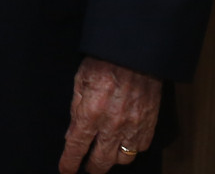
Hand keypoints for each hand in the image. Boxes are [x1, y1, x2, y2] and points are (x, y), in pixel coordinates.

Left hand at [59, 56, 161, 172]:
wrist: (135, 52)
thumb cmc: (104, 61)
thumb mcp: (80, 81)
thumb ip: (76, 109)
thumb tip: (71, 134)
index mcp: (91, 113)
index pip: (76, 147)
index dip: (69, 162)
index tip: (65, 170)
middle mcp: (112, 125)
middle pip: (101, 161)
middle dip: (91, 169)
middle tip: (87, 168)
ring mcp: (133, 126)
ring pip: (123, 159)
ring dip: (112, 159)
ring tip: (106, 154)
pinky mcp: (149, 124)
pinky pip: (140, 147)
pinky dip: (132, 148)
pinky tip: (125, 142)